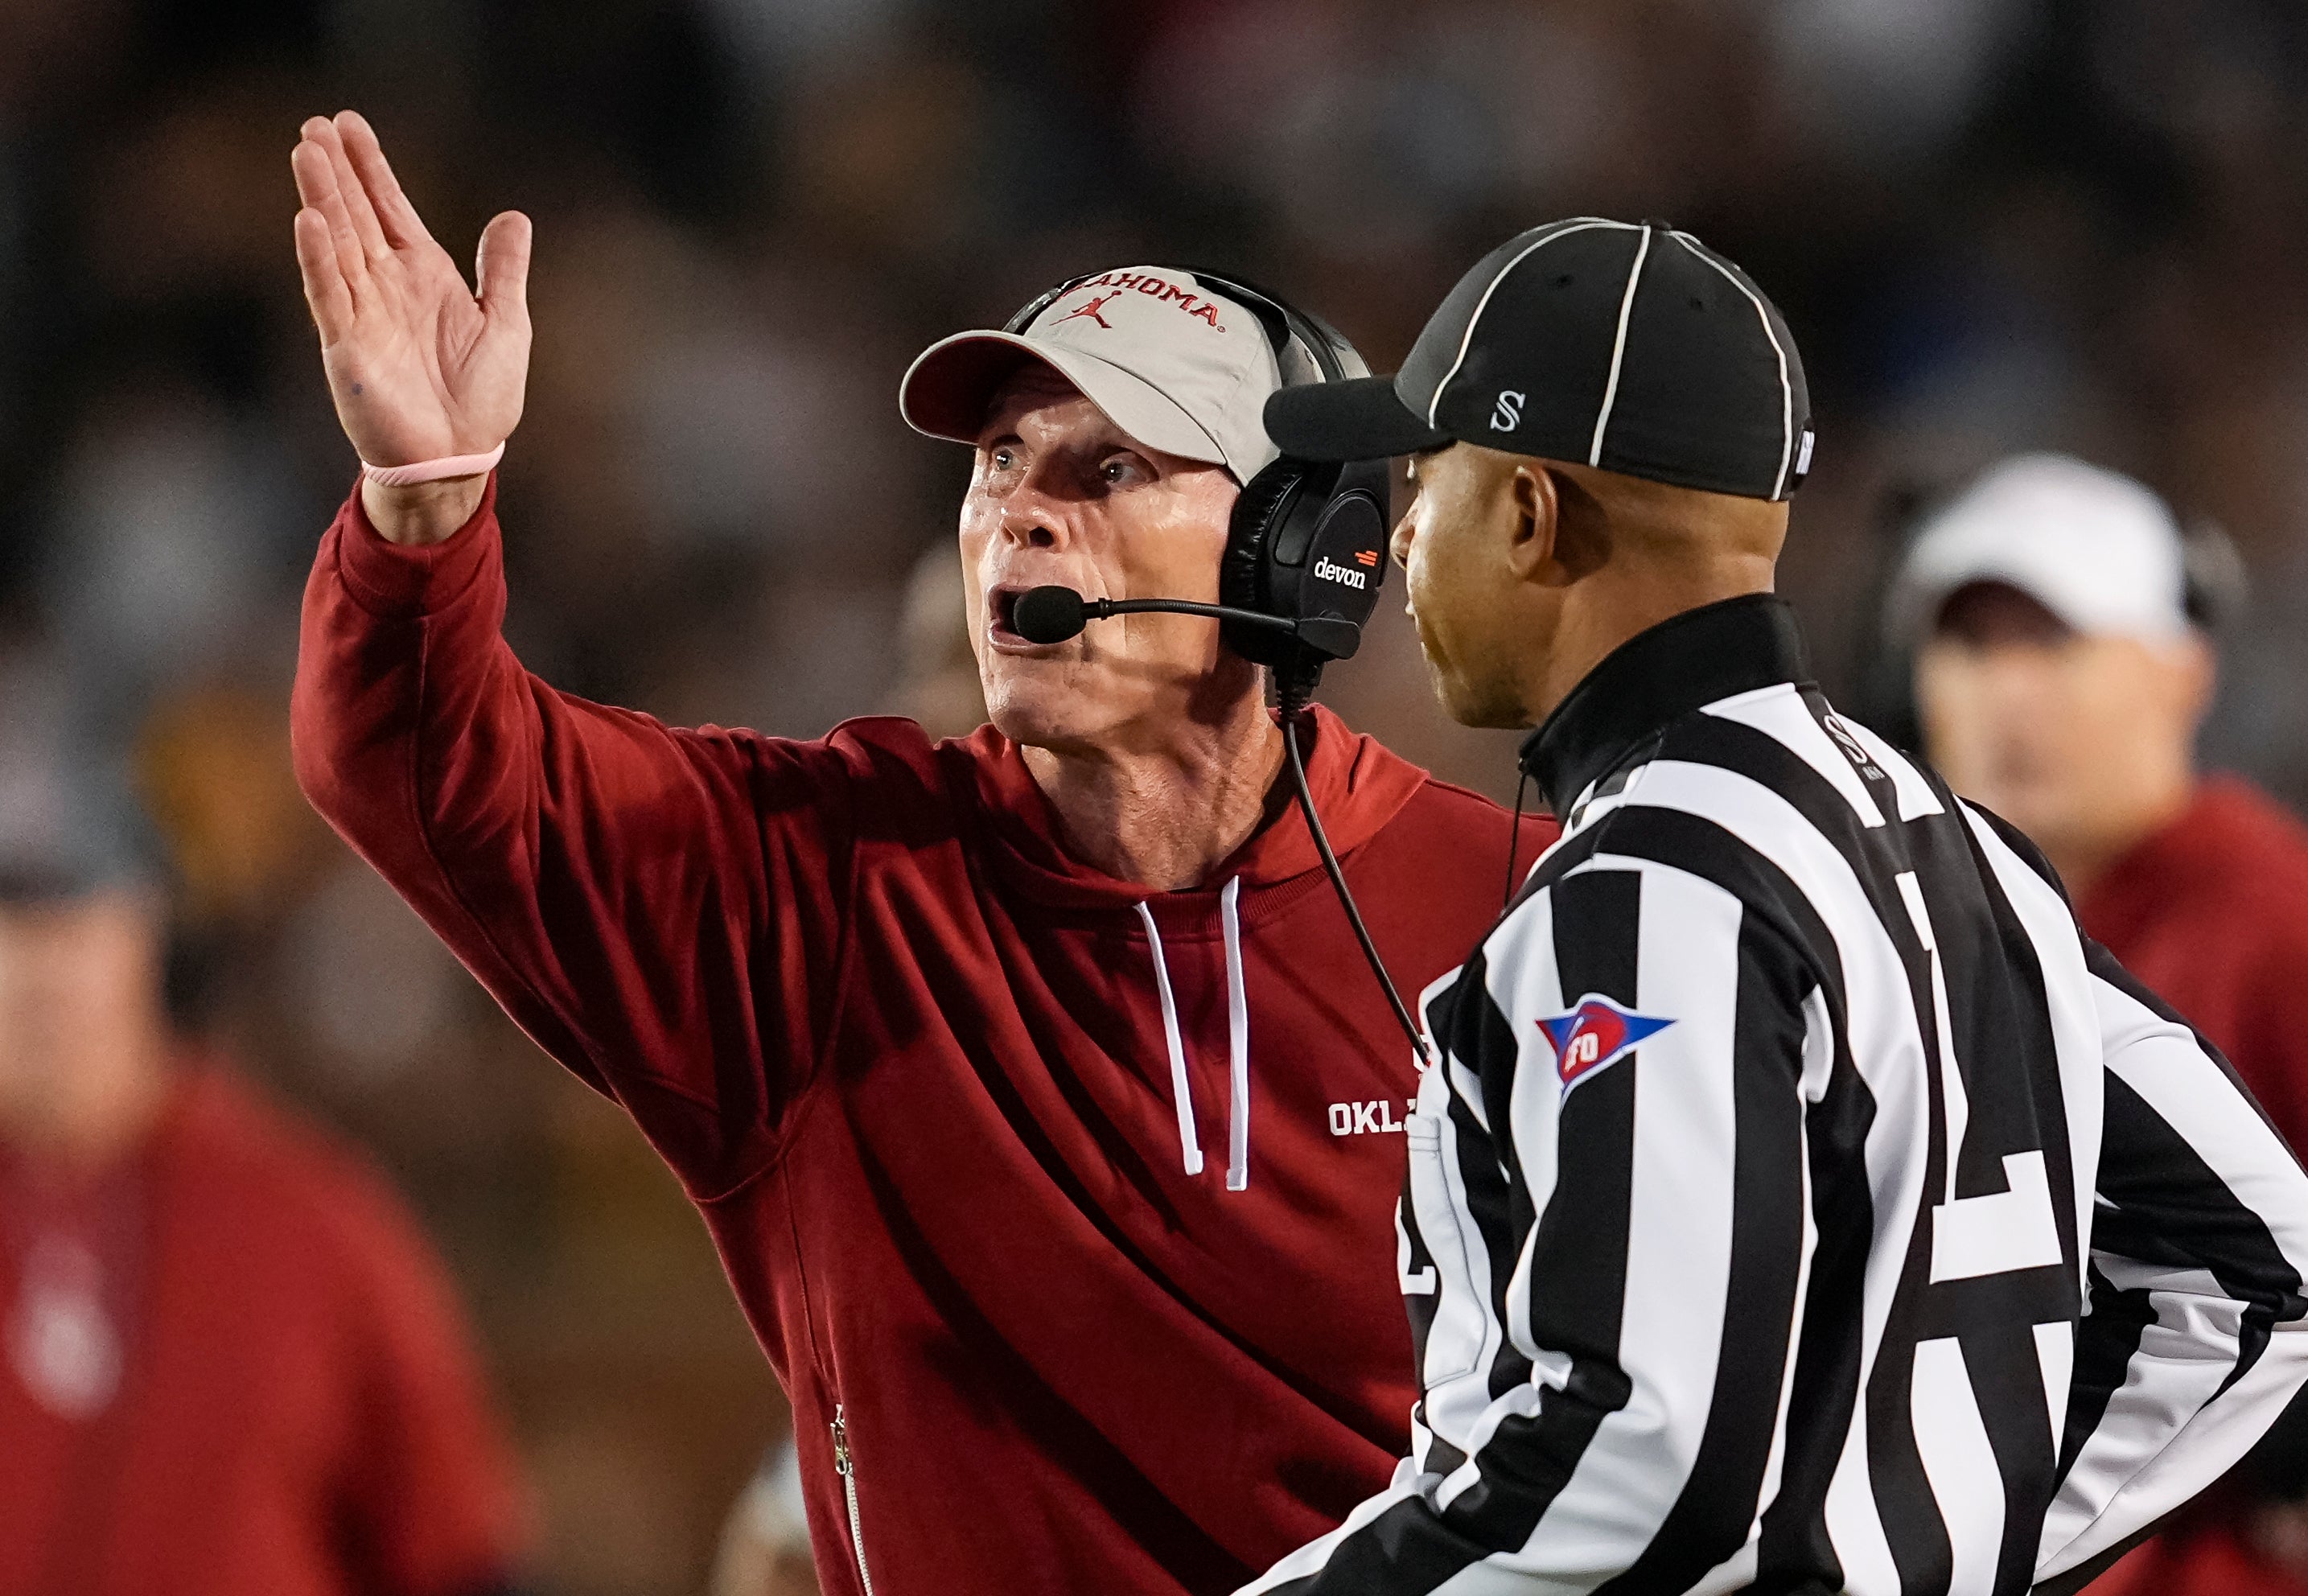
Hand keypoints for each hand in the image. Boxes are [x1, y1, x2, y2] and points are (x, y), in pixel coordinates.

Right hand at [290, 111, 530, 544]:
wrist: (459, 459)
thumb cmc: (481, 399)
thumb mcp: (507, 325)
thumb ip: (504, 271)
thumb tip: (514, 216)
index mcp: (423, 276)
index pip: (390, 208)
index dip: (371, 166)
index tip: (348, 122)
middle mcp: (386, 286)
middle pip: (356, 215)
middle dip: (336, 171)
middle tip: (314, 123)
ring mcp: (363, 314)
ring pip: (337, 245)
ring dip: (322, 200)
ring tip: (306, 152)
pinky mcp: (348, 347)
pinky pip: (330, 295)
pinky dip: (319, 259)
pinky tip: (308, 220)